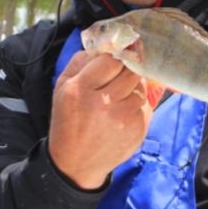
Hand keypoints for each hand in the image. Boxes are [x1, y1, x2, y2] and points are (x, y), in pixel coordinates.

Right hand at [48, 51, 152, 189]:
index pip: (111, 60)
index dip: (115, 58)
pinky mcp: (136, 130)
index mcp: (81, 89)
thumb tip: (104, 46)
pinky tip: (123, 112)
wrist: (75, 162)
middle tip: (120, 76)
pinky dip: (137, 104)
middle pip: (130, 71)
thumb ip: (80, 62)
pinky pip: (145, 105)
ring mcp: (122, 118)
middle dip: (126, 70)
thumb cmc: (69, 120)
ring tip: (119, 97)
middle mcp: (102, 103)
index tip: (115, 60)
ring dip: (132, 88)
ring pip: (140, 87)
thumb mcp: (62, 88)